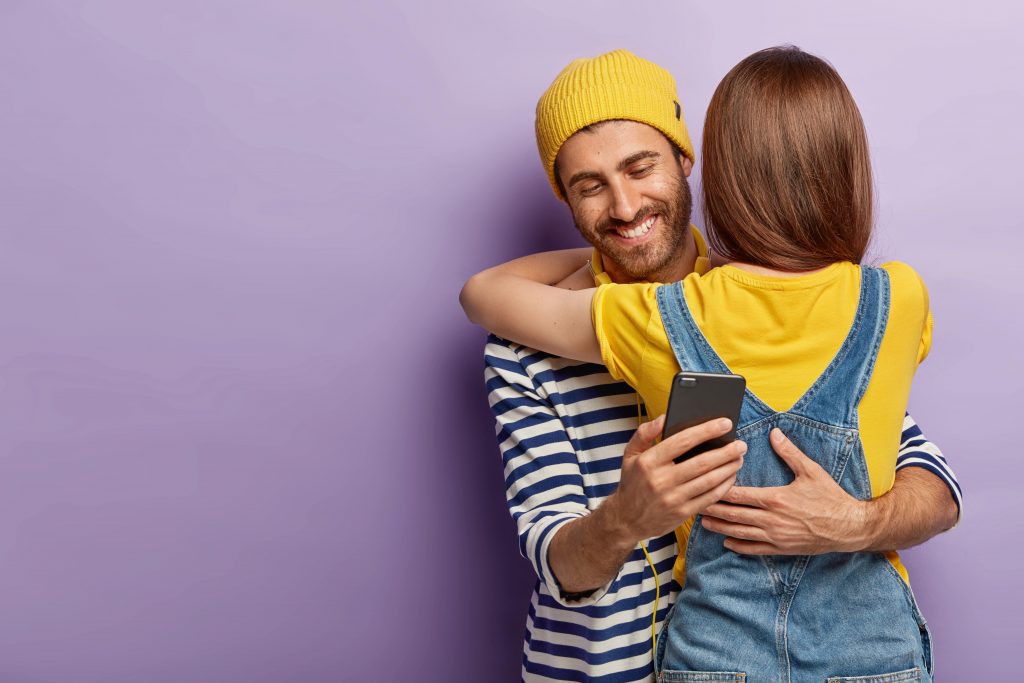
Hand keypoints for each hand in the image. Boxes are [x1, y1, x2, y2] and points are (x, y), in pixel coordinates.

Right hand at [606, 415, 746, 543]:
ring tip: (739, 458)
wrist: (626, 519)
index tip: (725, 423)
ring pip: (709, 481)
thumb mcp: (630, 454)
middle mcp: (661, 480)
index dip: (707, 430)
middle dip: (726, 452)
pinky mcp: (682, 513)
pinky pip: (709, 498)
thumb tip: (664, 417)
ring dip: (729, 468)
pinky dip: (724, 486)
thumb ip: (645, 433)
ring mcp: (672, 498)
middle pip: (702, 463)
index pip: (683, 441)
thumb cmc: (632, 482)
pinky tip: (731, 476)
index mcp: (649, 461)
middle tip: (741, 444)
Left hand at [700, 428, 867, 554]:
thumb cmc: (831, 497)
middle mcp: (772, 520)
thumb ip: (789, 453)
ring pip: (740, 533)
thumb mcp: (811, 471)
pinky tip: (726, 542)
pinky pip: (755, 549)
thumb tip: (774, 433)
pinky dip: (738, 546)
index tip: (703, 485)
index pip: (738, 495)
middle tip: (694, 503)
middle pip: (733, 515)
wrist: (850, 527)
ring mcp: (776, 536)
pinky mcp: (782, 548)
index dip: (718, 491)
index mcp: (775, 498)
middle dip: (712, 509)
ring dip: (720, 527)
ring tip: (703, 522)